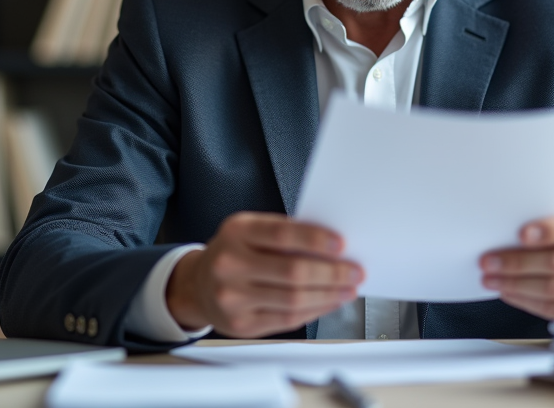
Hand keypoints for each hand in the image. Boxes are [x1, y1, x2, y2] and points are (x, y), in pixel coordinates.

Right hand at [166, 212, 362, 337]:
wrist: (198, 285)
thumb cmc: (234, 252)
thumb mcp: (250, 230)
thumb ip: (285, 234)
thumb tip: (332, 246)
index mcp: (236, 232)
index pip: (282, 234)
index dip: (315, 239)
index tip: (341, 244)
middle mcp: (230, 264)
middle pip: (293, 271)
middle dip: (332, 272)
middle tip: (354, 271)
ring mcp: (233, 298)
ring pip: (294, 299)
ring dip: (329, 294)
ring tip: (348, 288)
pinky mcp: (242, 324)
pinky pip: (288, 319)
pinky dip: (315, 310)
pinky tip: (329, 302)